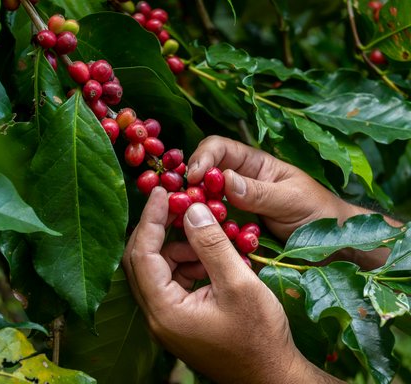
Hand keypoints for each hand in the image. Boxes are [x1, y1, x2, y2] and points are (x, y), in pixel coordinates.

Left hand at [122, 187, 342, 382]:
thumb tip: (192, 208)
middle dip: (157, 229)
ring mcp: (165, 321)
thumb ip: (211, 244)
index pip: (142, 254)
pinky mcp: (177, 320)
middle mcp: (156, 317)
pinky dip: (185, 265)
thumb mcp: (238, 283)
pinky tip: (208, 260)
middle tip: (178, 204)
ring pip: (155, 271)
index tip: (162, 192)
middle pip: (140, 262)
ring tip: (205, 237)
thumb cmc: (260, 336)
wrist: (271, 376)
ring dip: (175, 248)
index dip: (151, 219)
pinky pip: (170, 283)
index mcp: (164, 310)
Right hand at [187, 136, 358, 239]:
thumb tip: (225, 180)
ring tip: (189, 222)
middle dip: (191, 185)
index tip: (194, 177)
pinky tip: (202, 239)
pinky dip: (205, 232)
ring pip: (203, 202)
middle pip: (204, 174)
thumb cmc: (320, 214)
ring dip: (195, 210)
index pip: (219, 148)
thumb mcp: (292, 199)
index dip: (203, 157)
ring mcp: (234, 209)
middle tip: (185, 203)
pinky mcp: (233, 232)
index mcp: (255, 165)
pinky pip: (212, 228)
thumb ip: (260, 192)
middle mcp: (239, 183)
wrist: (336, 247)